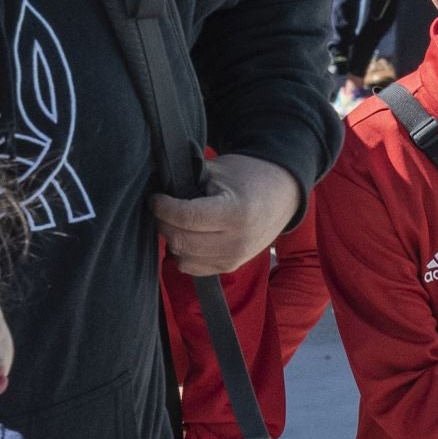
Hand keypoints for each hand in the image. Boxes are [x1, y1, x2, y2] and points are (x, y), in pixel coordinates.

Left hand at [154, 154, 302, 277]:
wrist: (282, 194)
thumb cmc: (249, 176)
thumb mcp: (220, 169)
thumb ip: (189, 178)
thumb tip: (159, 187)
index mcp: (236, 212)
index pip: (186, 217)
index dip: (163, 208)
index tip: (155, 198)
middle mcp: (237, 241)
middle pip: (182, 241)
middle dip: (163, 223)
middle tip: (160, 209)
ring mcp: (235, 258)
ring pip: (184, 259)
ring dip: (172, 240)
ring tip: (175, 222)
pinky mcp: (230, 267)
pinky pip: (193, 269)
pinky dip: (183, 254)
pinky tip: (186, 236)